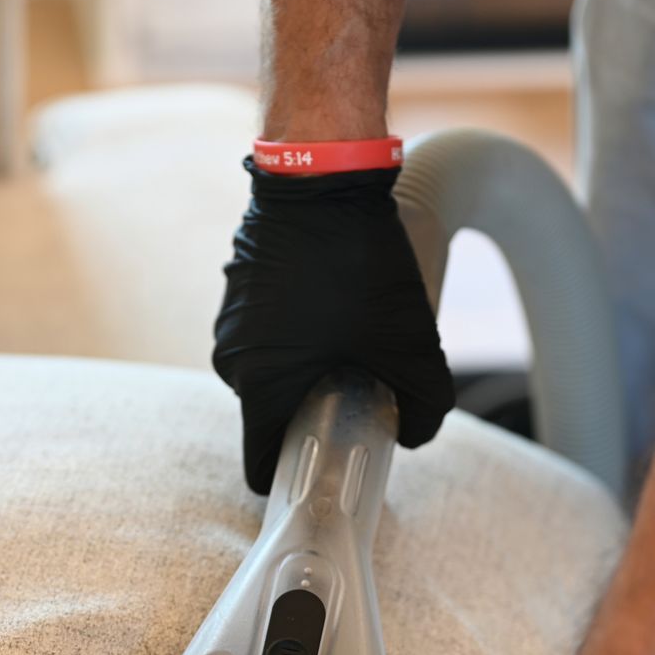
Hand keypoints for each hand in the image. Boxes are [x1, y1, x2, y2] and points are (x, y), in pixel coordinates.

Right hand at [212, 162, 453, 493]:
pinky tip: (337, 303)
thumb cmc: (358, 262)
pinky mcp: (238, 286)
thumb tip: (414, 435)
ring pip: (273, 371)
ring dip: (310, 367)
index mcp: (259, 385)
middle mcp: (232, 358)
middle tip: (362, 389)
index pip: (258, 465)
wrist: (322, 174)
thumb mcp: (410, 343)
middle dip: (314, 413)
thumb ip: (425, 407)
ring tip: (356, 337)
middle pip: (274, 415)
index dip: (293, 480)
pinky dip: (299, 332)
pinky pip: (268, 332)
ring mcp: (229, 319)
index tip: (325, 473)